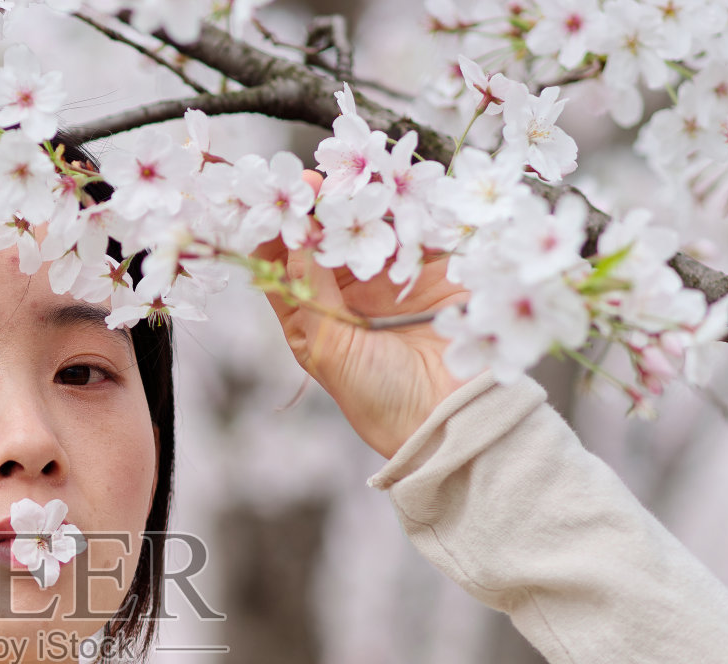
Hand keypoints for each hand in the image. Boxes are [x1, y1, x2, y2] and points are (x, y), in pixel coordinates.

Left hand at [256, 170, 473, 459]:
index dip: (276, 232)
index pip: (283, 266)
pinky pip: (415, 229)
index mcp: (312, 318)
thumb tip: (292, 238)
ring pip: (367, 226)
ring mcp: (389, 280)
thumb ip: (311, 292)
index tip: (278, 203)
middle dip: (318, 208)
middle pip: (324, 238)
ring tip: (354, 181)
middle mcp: (347, 295)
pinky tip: (395, 190)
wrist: (451, 417)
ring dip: (360, 201)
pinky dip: (405, 206)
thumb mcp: (331, 348)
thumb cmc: (379, 397)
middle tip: (318, 182)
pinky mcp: (432, 271)